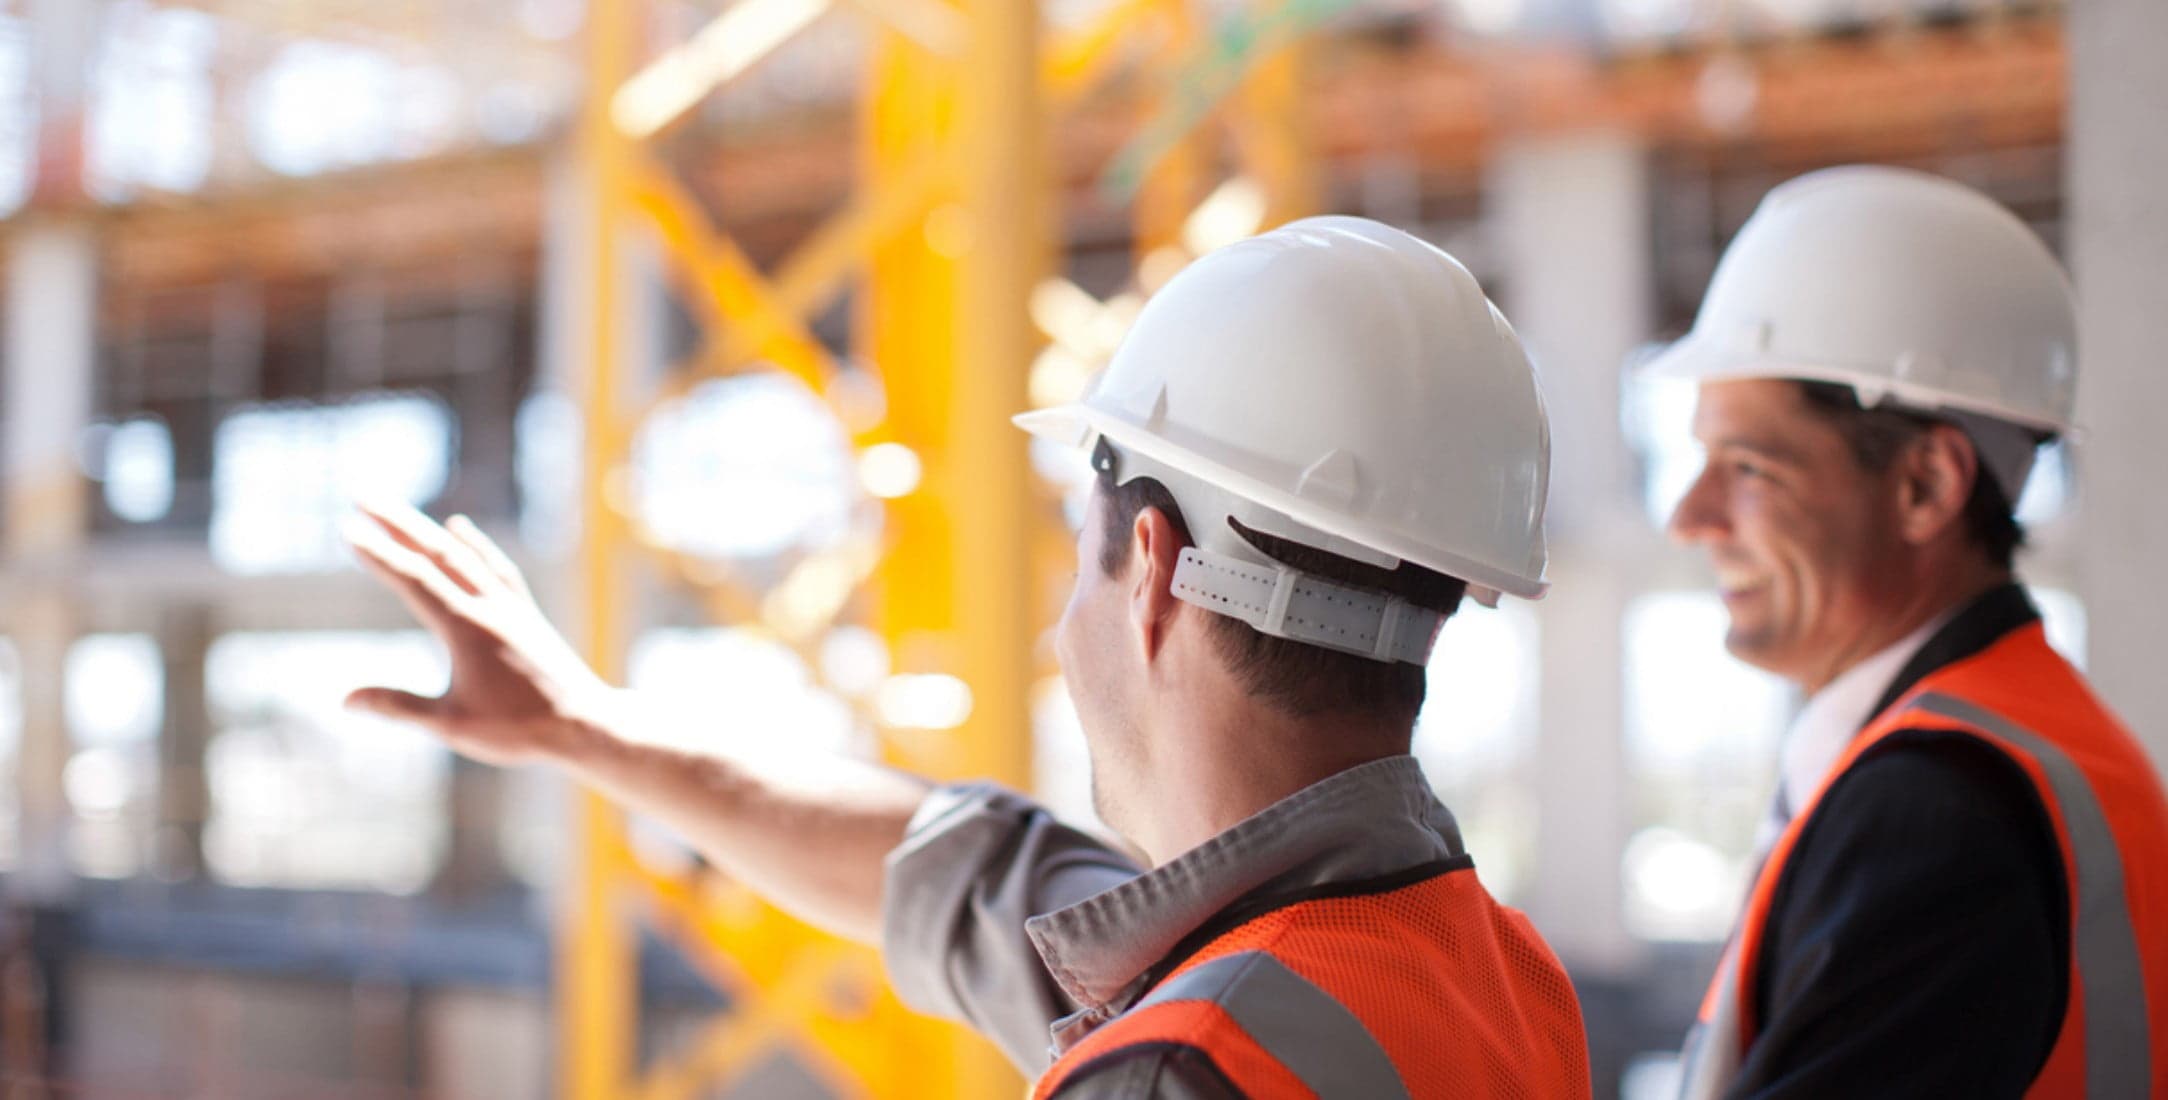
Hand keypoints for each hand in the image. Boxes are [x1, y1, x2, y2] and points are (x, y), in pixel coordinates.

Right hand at [344, 501, 612, 766]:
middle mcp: (489, 607)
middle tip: (362, 496)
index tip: (348, 529)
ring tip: (398, 510)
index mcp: (466, 629)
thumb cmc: (518, 730)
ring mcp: (510, 607)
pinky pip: (495, 567)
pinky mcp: (525, 613)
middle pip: (437, 553)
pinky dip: (474, 545)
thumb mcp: (452, 724)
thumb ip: (399, 706)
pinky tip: (460, 528)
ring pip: (464, 555)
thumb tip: (345, 700)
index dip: (379, 554)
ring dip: (428, 530)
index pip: (414, 580)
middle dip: (396, 523)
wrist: (585, 724)